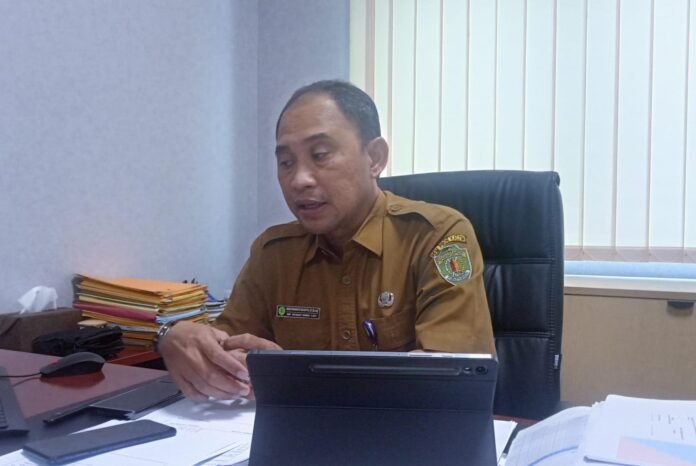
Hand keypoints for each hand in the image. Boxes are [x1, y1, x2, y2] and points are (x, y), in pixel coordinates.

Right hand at [158, 322, 277, 400]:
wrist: (168, 336)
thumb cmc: (194, 333)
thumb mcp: (211, 331)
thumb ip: (225, 343)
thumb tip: (241, 356)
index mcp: (202, 341)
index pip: (218, 356)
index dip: (232, 367)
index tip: (245, 374)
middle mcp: (192, 356)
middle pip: (211, 375)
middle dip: (230, 385)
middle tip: (244, 390)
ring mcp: (183, 369)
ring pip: (202, 386)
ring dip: (220, 394)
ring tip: (235, 395)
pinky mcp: (177, 378)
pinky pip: (190, 392)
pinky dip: (202, 397)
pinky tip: (213, 396)